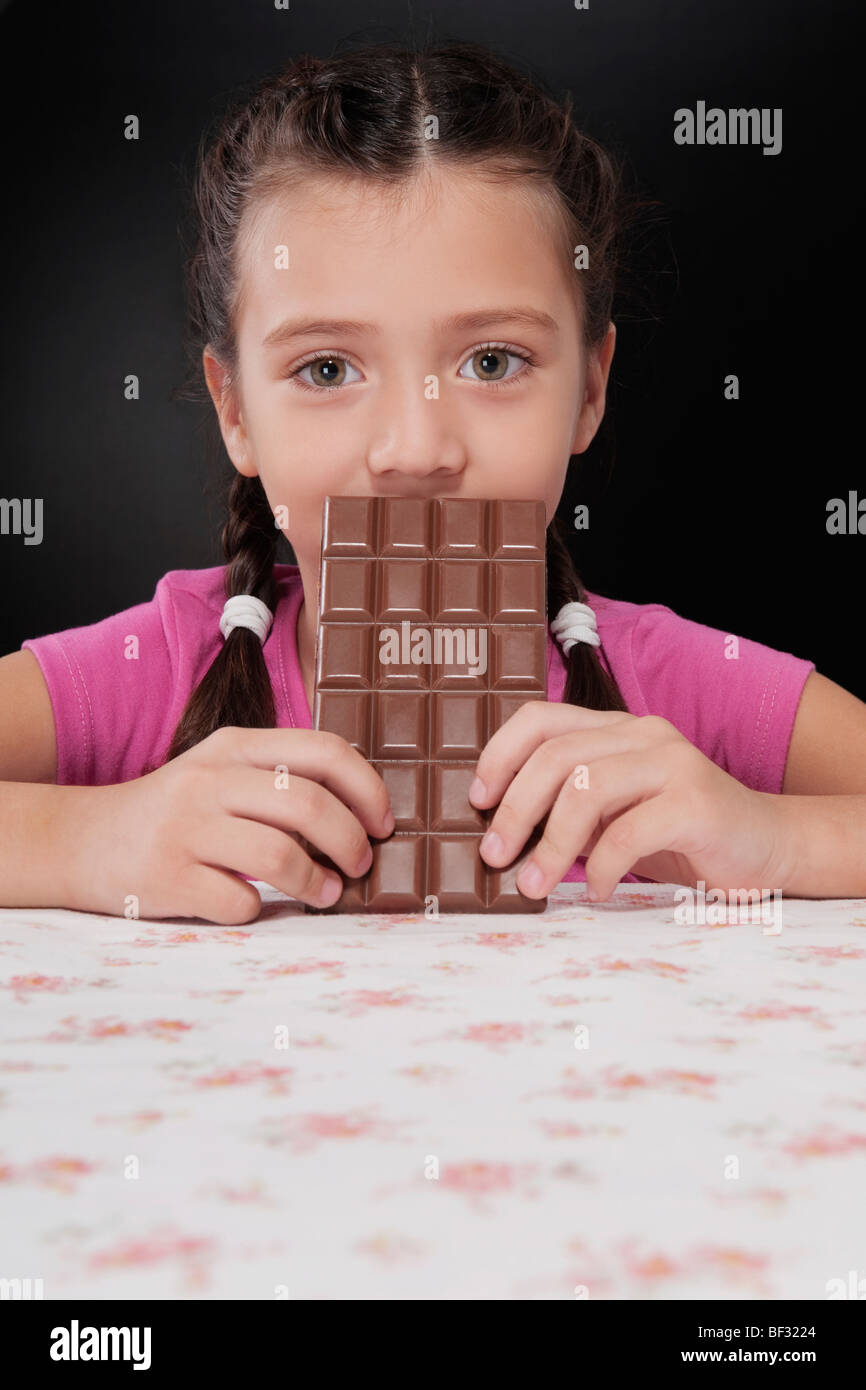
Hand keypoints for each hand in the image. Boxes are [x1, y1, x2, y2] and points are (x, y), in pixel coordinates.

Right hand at [67, 726, 392, 922]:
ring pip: (281, 856)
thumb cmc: (175, 812)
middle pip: (310, 806)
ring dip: (318, 883)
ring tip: (326, 893)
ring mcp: (185, 828)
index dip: (368, 789)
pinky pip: (239, 901)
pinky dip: (258, 910)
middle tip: (360, 864)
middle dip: (351, 843)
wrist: (82, 839)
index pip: (324, 750)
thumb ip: (281, 779)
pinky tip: (252, 905)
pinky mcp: (166, 877)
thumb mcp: (222, 772)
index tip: (383, 823)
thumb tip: (364, 813)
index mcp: (235, 747)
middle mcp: (210, 779)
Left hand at [469, 703, 785, 900]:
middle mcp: (642, 734)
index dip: (499, 756)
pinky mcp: (696, 801)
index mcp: (615, 730)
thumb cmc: (678, 836)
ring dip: (550, 845)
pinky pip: (628, 831)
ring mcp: (672, 763)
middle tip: (493, 856)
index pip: (540, 719)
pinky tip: (598, 891)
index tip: (477, 802)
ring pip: (585, 788)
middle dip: (514, 809)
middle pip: (555, 755)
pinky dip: (602, 868)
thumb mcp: (613, 816)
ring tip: (535, 884)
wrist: (766, 848)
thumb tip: (498, 835)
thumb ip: (569, 810)